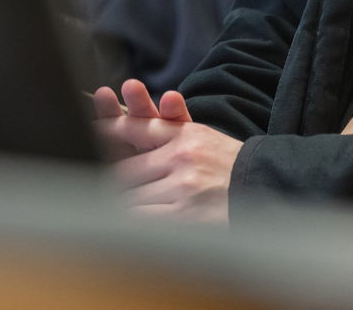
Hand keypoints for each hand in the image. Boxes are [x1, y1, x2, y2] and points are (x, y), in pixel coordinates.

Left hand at [92, 79, 236, 221]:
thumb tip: (122, 127)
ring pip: (131, 198)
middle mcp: (180, 157)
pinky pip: (144, 220)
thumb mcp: (199, 137)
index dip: (105, 130)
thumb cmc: (228, 165)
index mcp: (182, 135)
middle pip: (124, 170)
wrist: (265, 187)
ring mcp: (182, 188)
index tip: (86, 133)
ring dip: (122, 206)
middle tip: (99, 189)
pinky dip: (132, 223)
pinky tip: (127, 225)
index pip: (132, 128)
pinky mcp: (185, 216)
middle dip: (110, 182)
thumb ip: (164, 130)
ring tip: (115, 210)